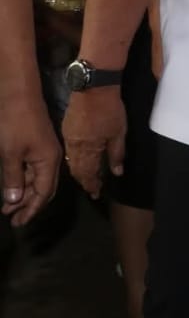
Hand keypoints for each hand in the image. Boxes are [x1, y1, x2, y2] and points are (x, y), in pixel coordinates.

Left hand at [1, 94, 61, 224]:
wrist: (19, 95)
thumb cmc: (15, 124)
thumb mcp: (10, 153)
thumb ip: (12, 178)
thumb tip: (14, 201)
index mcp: (48, 161)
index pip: (43, 193)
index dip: (31, 209)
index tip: (18, 223)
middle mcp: (51, 158)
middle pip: (44, 188)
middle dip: (29, 205)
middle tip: (12, 219)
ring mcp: (45, 151)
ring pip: (37, 180)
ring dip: (23, 194)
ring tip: (8, 207)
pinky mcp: (37, 146)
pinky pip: (33, 170)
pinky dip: (22, 181)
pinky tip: (12, 187)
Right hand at [62, 88, 125, 200]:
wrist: (93, 88)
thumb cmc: (110, 110)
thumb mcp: (119, 132)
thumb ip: (116, 154)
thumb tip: (117, 173)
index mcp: (88, 149)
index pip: (88, 173)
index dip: (92, 184)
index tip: (96, 193)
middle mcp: (74, 147)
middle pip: (77, 170)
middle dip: (85, 181)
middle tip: (92, 189)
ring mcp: (68, 138)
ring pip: (71, 161)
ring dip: (79, 172)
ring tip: (88, 179)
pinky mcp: (66, 129)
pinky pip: (68, 151)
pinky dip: (74, 160)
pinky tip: (80, 161)